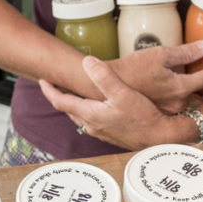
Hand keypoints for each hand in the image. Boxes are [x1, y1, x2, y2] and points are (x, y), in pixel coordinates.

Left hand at [39, 56, 188, 150]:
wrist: (160, 139)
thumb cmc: (143, 117)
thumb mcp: (123, 93)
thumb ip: (104, 77)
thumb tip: (86, 62)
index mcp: (90, 114)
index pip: (61, 102)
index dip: (49, 90)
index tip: (42, 79)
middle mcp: (92, 125)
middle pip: (69, 109)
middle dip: (61, 95)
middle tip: (56, 82)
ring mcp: (101, 131)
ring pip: (80, 115)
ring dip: (74, 103)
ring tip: (74, 90)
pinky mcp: (111, 134)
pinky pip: (92, 120)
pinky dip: (88, 109)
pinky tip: (97, 103)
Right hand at [111, 40, 202, 112]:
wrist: (107, 89)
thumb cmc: (132, 69)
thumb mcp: (159, 54)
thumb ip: (185, 52)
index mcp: (181, 87)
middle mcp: (179, 103)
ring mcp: (170, 112)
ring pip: (194, 107)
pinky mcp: (160, 115)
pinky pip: (181, 112)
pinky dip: (189, 106)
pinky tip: (188, 101)